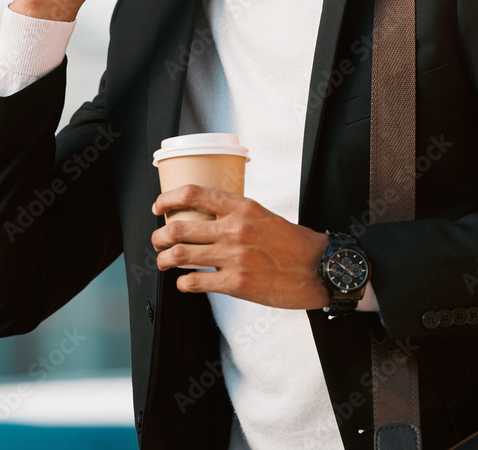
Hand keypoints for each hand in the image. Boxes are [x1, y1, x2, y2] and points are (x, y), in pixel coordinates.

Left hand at [151, 185, 329, 309]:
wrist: (319, 269)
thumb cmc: (295, 243)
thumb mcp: (264, 216)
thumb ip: (237, 215)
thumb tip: (209, 219)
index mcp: (242, 207)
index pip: (194, 194)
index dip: (168, 199)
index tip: (159, 206)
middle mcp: (234, 229)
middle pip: (179, 227)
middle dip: (160, 236)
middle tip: (158, 241)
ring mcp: (233, 257)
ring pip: (181, 255)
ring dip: (164, 259)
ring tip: (163, 262)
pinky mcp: (236, 284)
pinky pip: (195, 282)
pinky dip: (183, 283)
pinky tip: (184, 282)